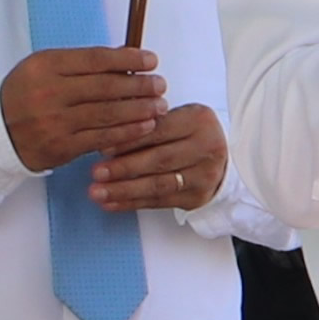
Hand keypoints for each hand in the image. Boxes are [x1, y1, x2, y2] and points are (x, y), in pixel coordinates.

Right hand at [1, 44, 171, 173]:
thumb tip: (125, 62)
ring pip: (107, 114)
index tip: (151, 61)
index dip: (128, 60)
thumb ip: (80, 64)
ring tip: (159, 105)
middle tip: (160, 85)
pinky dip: (126, 132)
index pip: (96, 59)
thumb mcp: (44, 68)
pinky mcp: (62, 147)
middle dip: (140, 86)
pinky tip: (144, 126)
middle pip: (106, 87)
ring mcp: (55, 122)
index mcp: (46, 66)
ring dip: (139, 110)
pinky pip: (101, 138)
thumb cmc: (25, 94)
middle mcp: (50, 93)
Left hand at [87, 99, 227, 214]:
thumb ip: (146, 119)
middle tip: (95, 172)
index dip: (130, 140)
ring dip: (124, 189)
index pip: (160, 130)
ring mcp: (204, 175)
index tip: (103, 147)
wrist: (222, 159)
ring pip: (159, 184)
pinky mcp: (197, 197)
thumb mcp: (175, 116)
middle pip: (160, 159)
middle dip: (124, 167)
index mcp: (198, 120)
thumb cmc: (188, 133)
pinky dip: (131, 203)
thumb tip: (106, 130)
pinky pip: (159, 202)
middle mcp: (206, 147)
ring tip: (97, 192)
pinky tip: (110, 203)